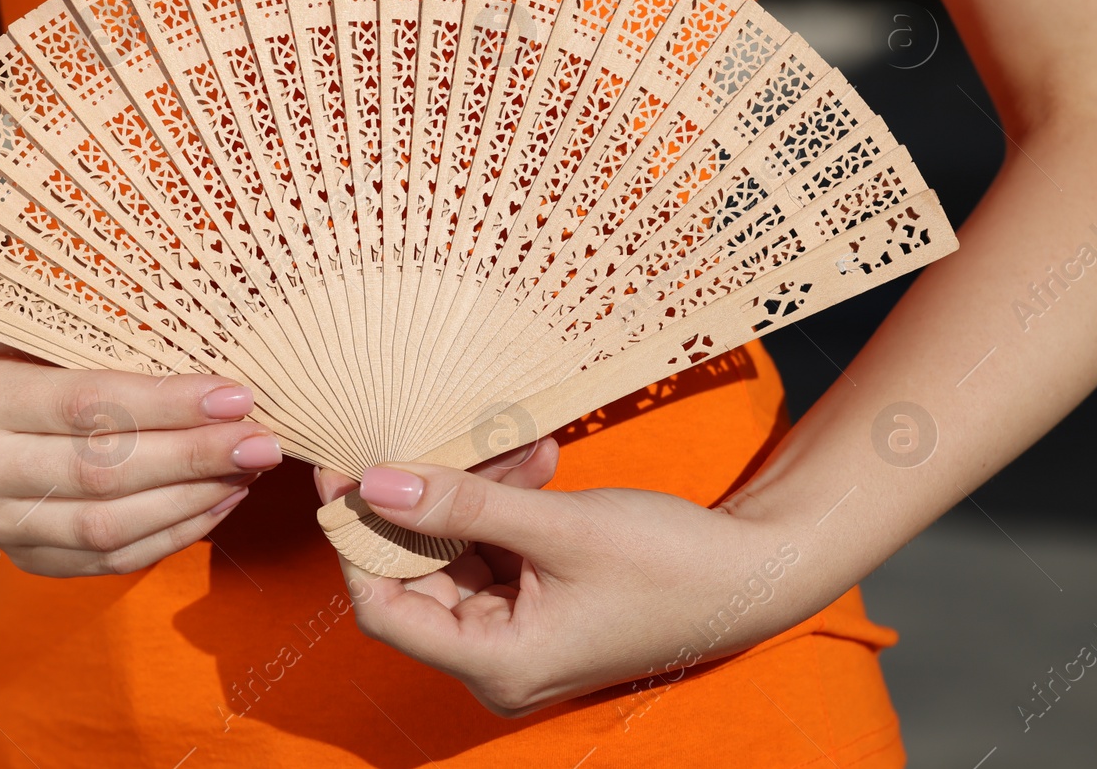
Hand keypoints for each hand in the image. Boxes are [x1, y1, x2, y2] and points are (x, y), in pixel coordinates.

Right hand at [0, 353, 283, 575]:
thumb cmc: (29, 350)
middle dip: (195, 458)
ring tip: (248, 469)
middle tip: (261, 442)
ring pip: (110, 526)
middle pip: (103, 472)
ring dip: (193, 499)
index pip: (88, 405)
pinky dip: (175, 532)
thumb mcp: (54, 328)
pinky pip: (112, 558)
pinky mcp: (26, 558)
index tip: (237, 398)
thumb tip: (220, 377)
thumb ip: (116, 347)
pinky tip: (219, 500)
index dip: (169, 405)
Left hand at [319, 444, 820, 717]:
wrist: (755, 570)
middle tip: (414, 433)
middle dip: (425, 500)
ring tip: (517, 446)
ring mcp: (518, 627)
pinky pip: (494, 543)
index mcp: (496, 663)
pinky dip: (504, 500)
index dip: (355, 541)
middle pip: (417, 573)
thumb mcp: (559, 526)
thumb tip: (375, 483)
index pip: (384, 606)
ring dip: (475, 491)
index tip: (341, 476)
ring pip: (457, 548)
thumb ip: (462, 503)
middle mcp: (498, 656)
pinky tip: (536, 458)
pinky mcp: (539, 598)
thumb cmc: (668, 564)